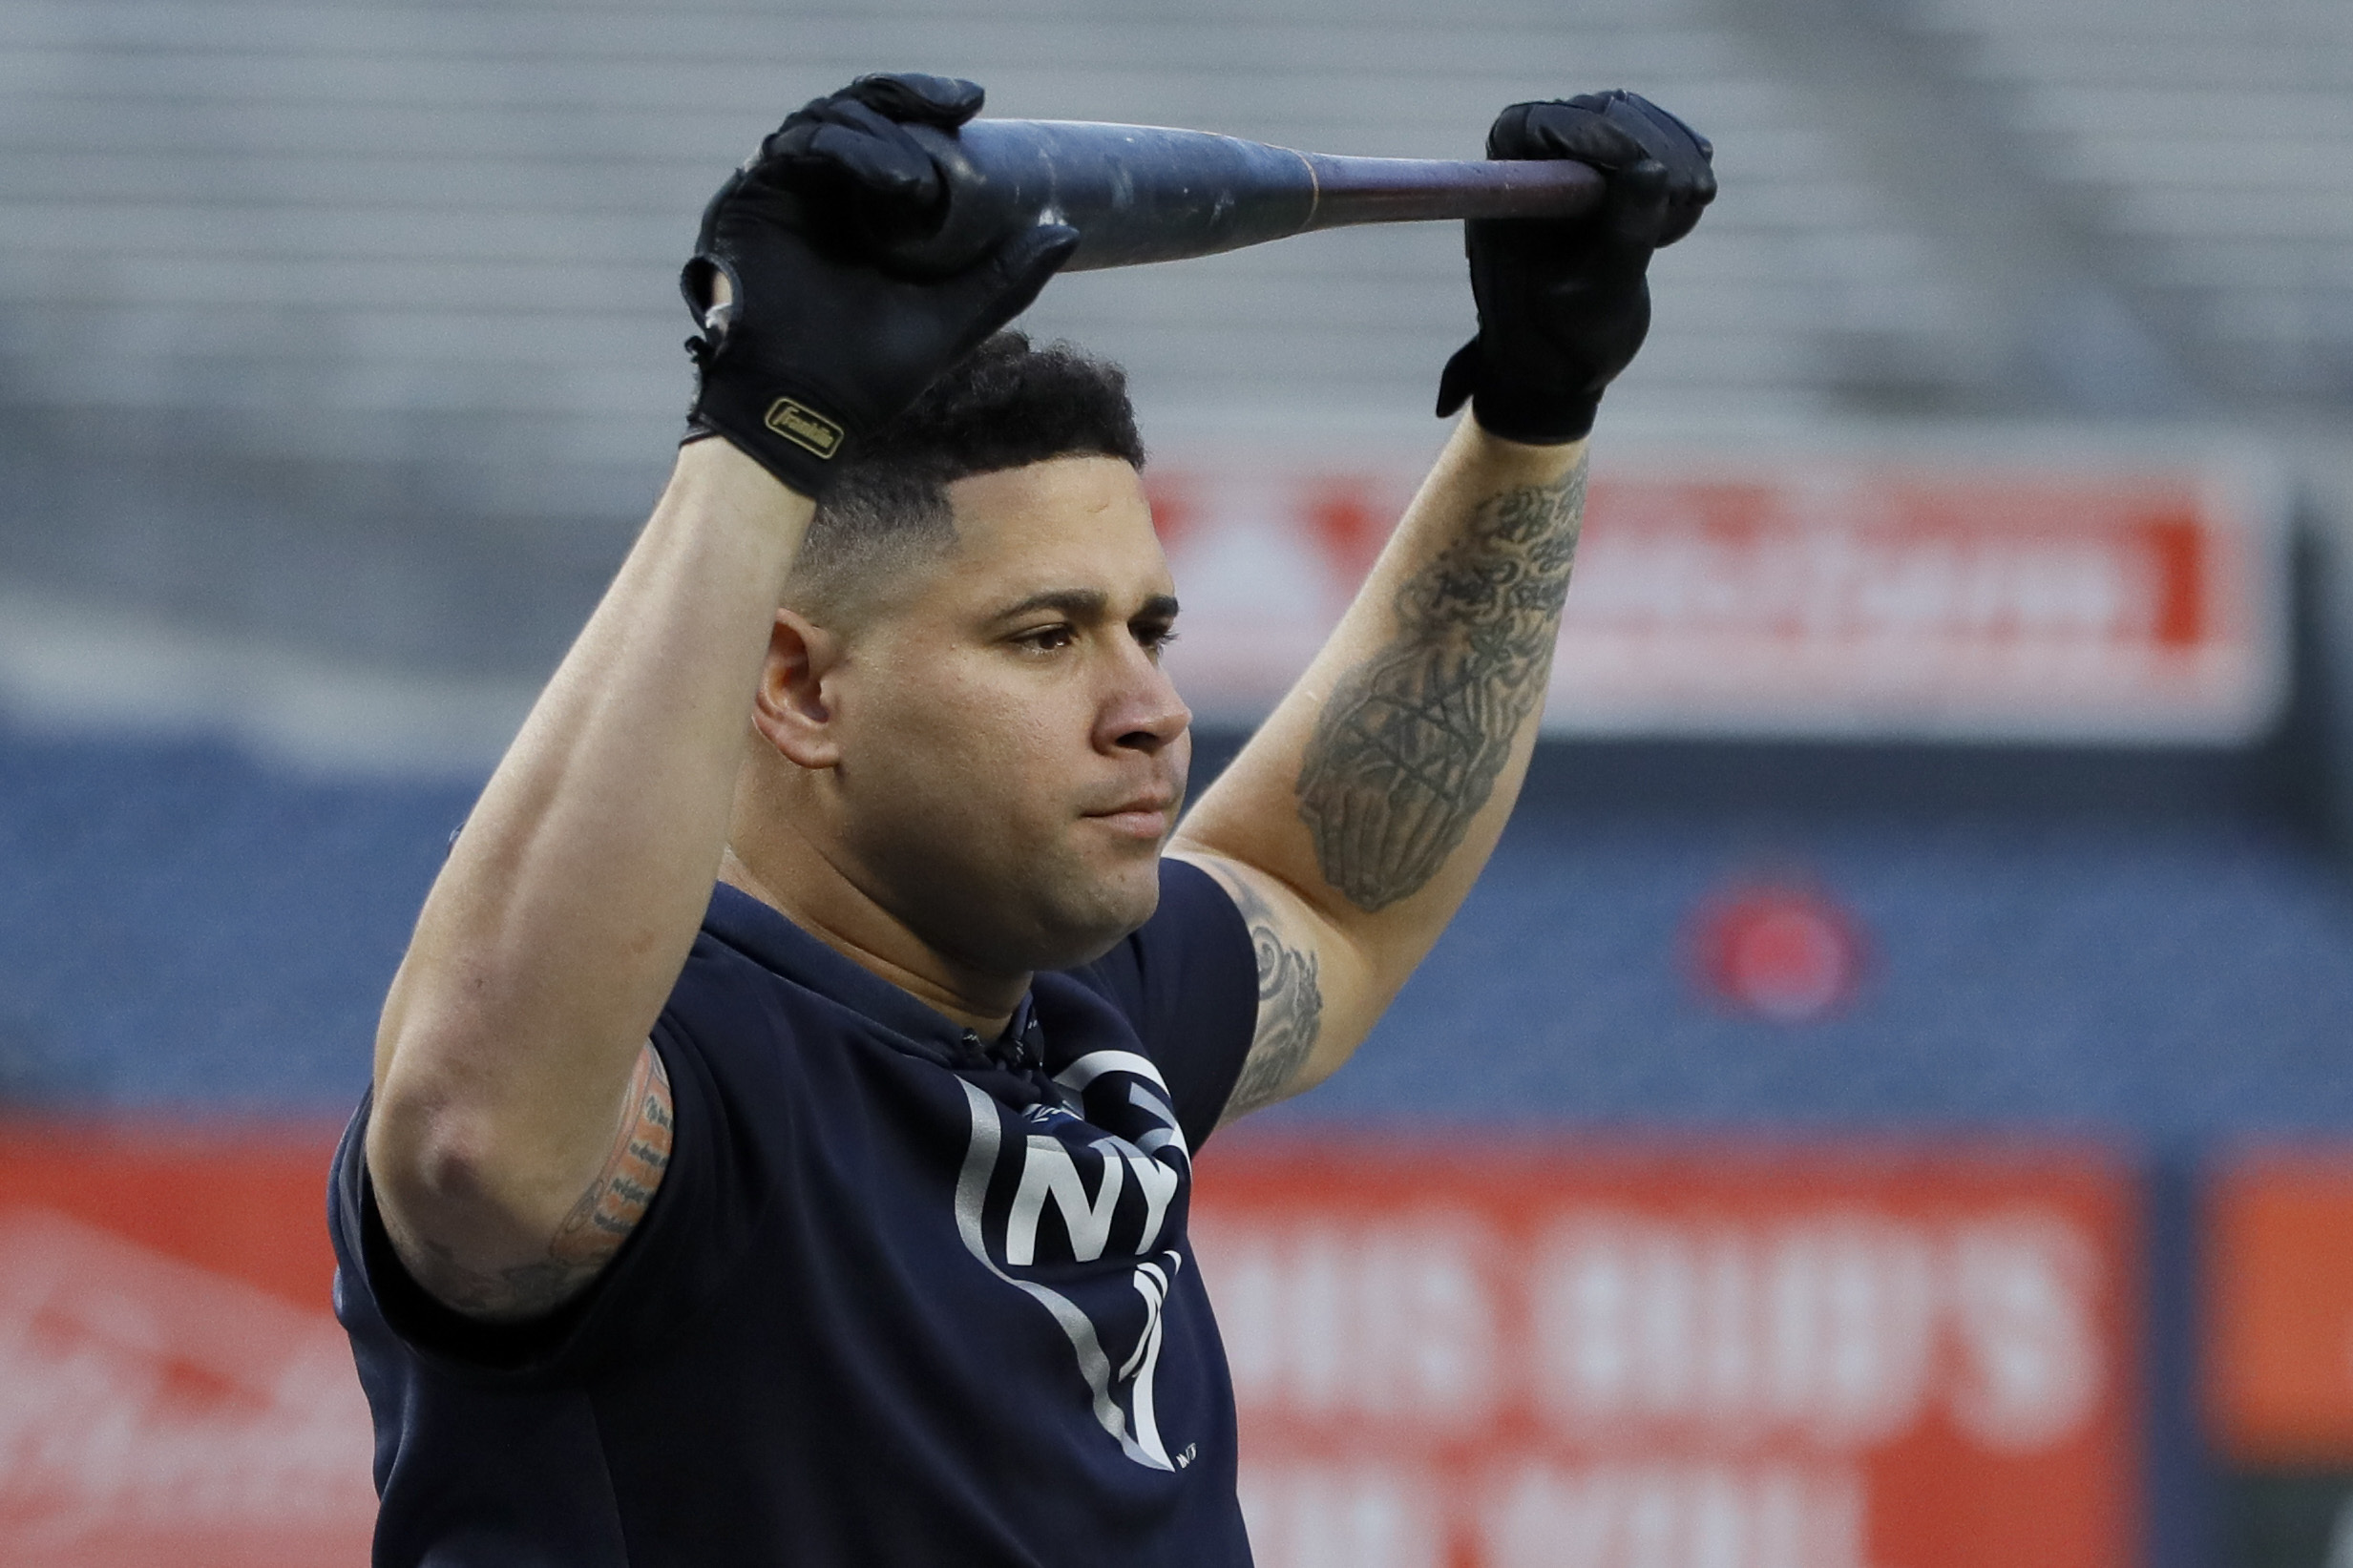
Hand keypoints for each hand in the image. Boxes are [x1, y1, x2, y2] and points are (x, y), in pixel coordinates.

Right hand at [681, 73, 1077, 496]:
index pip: (891, 131)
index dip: (927, 105)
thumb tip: (1067, 232)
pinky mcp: (750, 198)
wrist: (802, 414)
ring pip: (831, 121)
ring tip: (920, 184)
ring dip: (883, 137)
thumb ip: (1004, 279)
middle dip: (910, 100)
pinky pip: (796, 147)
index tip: (973, 104)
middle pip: (861, 111)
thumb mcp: (952, 319)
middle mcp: (819, 191)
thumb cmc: (868, 378)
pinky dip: (846, 150)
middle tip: (957, 112)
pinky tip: (893, 182)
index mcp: (861, 208)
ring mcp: (782, 191)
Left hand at [1435, 91, 1714, 444]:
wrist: (1562, 364)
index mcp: (1504, 192)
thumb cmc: (1562, 342)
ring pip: (1632, 120)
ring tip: (1692, 208)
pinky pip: (1654, 136)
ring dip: (1675, 155)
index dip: (1591, 132)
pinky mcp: (1609, 165)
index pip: (1534, 126)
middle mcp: (1530, 164)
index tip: (1644, 163)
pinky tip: (1695, 199)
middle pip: (1596, 114)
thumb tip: (1652, 171)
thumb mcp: (1598, 299)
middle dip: (1653, 144)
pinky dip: (1681, 162)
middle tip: (1696, 193)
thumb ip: (1624, 236)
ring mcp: (1571, 159)